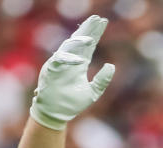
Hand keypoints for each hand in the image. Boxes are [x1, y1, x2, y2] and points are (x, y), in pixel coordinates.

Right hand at [30, 15, 115, 130]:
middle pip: (80, 40)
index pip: (89, 45)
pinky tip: (80, 60)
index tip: (103, 22)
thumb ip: (102, 80)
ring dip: (79, 41)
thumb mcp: (93, 92)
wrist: (57, 114)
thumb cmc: (71, 104)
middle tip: (97, 18)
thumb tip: (111, 66)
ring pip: (69, 47)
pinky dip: (69, 59)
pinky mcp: (51, 70)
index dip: (96, 33)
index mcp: (79, 64)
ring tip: (91, 37)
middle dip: (88, 29)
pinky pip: (59, 60)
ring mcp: (60, 64)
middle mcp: (70, 61)